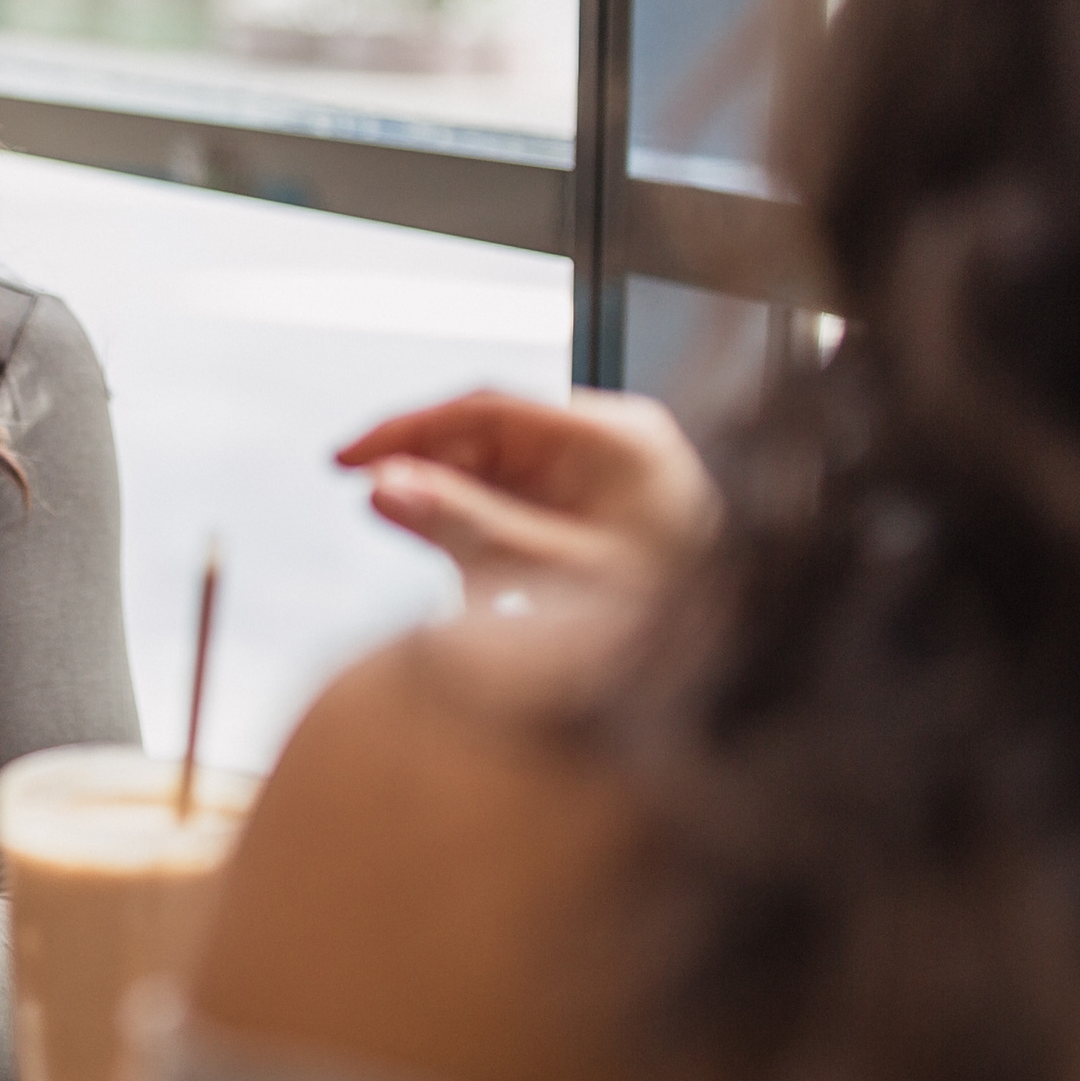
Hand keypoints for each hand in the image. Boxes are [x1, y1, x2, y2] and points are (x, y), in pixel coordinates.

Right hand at [337, 386, 716, 611]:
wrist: (730, 674)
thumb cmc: (668, 621)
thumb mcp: (557, 573)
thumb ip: (467, 528)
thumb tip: (383, 486)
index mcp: (617, 438)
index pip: (490, 407)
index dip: (410, 428)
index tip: (349, 458)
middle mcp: (611, 448)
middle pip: (489, 440)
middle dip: (430, 476)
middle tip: (376, 508)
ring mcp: (600, 480)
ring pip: (496, 477)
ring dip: (455, 515)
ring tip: (450, 570)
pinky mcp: (589, 515)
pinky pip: (516, 509)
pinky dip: (483, 539)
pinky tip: (477, 580)